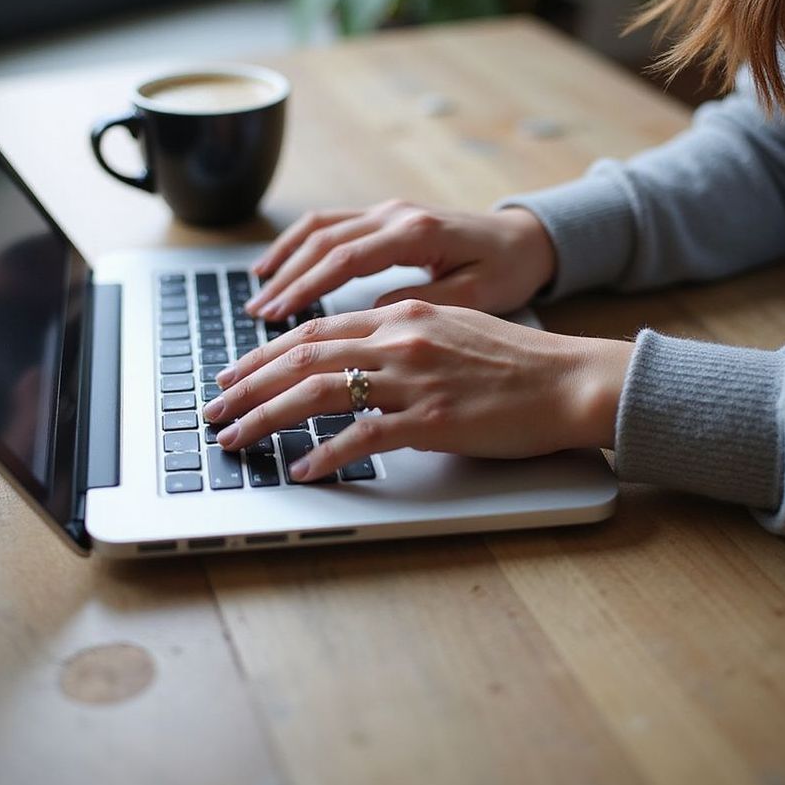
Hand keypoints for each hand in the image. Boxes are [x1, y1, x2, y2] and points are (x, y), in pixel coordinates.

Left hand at [204, 300, 632, 481]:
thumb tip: (352, 357)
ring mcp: (414, 379)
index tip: (234, 374)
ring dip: (267, 416)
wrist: (570, 379)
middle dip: (247, 384)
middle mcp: (399, 339)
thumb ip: (397, 338)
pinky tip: (302, 469)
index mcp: (400, 316)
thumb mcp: (448, 329)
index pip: (314, 331)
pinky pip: (365, 437)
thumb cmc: (514, 361)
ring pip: (319, 391)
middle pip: (302, 356)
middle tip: (213, 407)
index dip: (264, 355)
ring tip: (235, 437)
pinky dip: (327, 453)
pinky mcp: (434, 420)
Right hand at [246, 200, 556, 320]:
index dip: (306, 288)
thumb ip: (423, 302)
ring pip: (320, 227)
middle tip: (256, 315)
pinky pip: (331, 223)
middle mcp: (395, 214)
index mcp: (416, 233)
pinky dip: (299, 243)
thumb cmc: (508, 270)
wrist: (528, 238)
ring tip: (256, 291)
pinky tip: (279, 265)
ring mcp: (387, 210)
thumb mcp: (477, 295)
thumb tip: (371, 313)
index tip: (276, 317)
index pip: (345, 260)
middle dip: (285, 277)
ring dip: (285, 257)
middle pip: (323, 241)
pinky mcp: (384, 215)